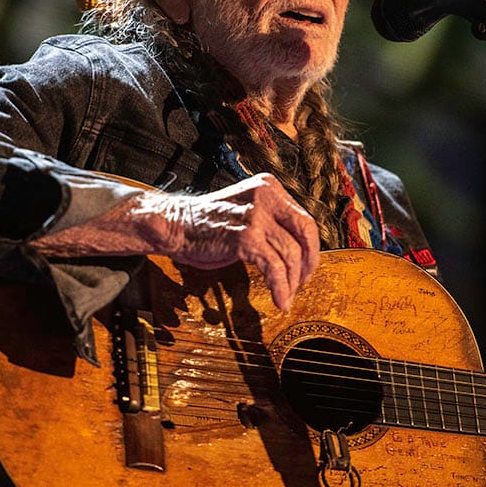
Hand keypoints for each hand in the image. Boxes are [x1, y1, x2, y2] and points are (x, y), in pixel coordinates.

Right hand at [159, 173, 320, 308]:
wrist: (175, 225)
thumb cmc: (208, 223)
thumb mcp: (247, 211)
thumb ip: (272, 221)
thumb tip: (300, 250)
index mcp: (268, 187)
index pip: (304, 218)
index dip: (311, 247)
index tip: (306, 265)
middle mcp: (265, 196)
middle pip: (306, 232)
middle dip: (310, 262)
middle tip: (304, 282)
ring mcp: (255, 216)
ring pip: (291, 254)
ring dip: (292, 281)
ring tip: (287, 295)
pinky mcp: (245, 238)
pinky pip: (274, 268)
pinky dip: (280, 288)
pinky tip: (280, 300)